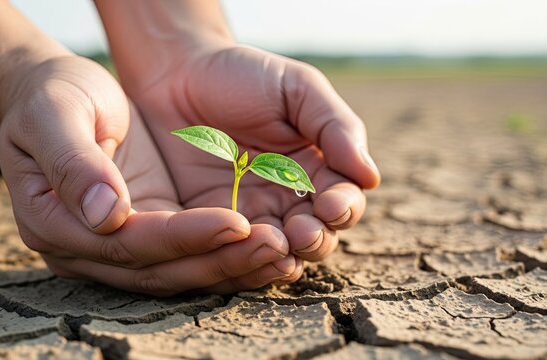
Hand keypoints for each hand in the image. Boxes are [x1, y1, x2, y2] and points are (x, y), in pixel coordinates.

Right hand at [0, 55, 299, 295]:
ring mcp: (118, 245)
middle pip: (161, 269)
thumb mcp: (54, 115)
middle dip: (221, 260)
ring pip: (181, 269)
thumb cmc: (51, 96)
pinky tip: (270, 247)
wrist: (57, 94)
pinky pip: (190, 253)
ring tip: (285, 252)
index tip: (237, 222)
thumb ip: (73, 163)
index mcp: (54, 223)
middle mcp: (87, 248)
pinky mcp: (147, 230)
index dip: (185, 237)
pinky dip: (228, 254)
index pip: (130, 243)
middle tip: (278, 246)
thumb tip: (106, 215)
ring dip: (233, 265)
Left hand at [127, 44, 380, 263]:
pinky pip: (231, 252)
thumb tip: (370, 177)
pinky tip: (240, 246)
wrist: (176, 73)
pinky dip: (241, 258)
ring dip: (282, 257)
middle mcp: (288, 199)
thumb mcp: (297, 89)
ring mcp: (250, 214)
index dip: (343, 209)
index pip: (343, 202)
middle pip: (316, 238)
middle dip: (315, 240)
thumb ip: (335, 127)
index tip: (331, 204)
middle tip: (302, 231)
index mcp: (316, 169)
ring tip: (276, 246)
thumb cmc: (243, 75)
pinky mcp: (211, 224)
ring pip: (278, 254)